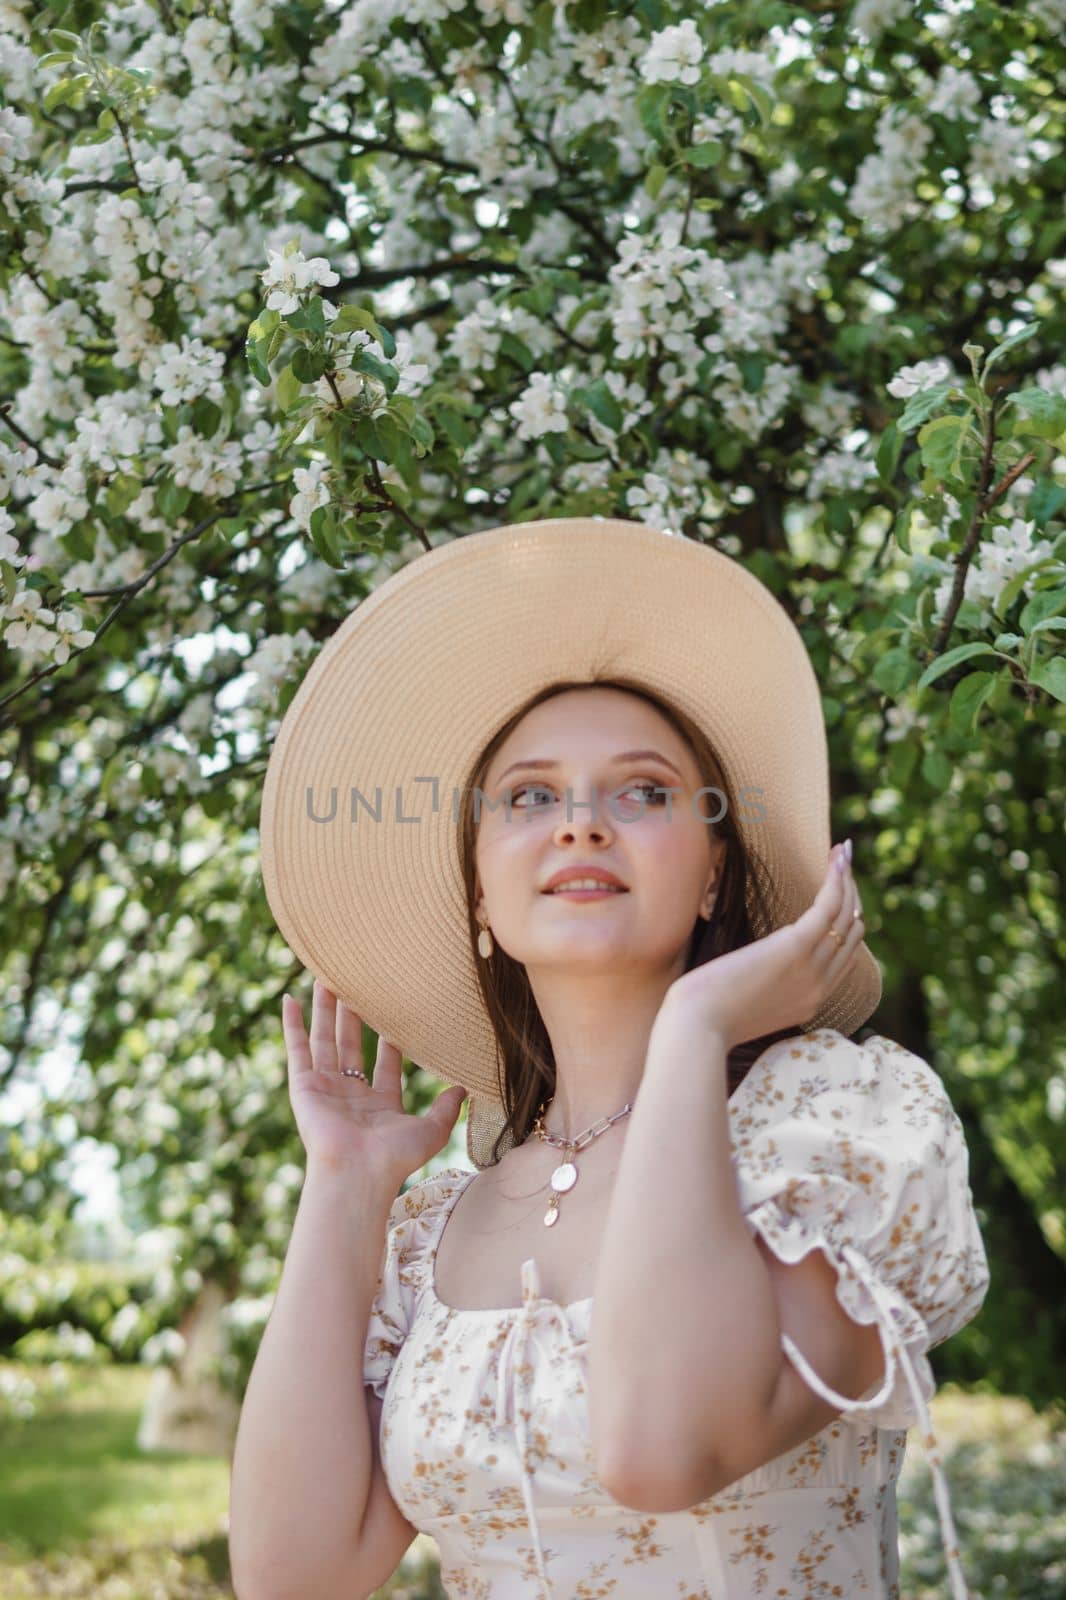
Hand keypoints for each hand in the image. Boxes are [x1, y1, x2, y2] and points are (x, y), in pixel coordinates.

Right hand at [282, 977, 468, 1184]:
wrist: (358, 1172)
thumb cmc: (394, 1158)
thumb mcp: (431, 1130)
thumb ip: (445, 1108)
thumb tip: (464, 1088)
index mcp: (379, 1104)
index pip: (385, 1063)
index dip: (390, 1040)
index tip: (394, 1014)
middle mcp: (350, 1095)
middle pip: (351, 1045)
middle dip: (353, 1016)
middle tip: (357, 986)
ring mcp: (325, 1088)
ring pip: (325, 1039)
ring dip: (325, 1010)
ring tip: (326, 979)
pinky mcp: (304, 1086)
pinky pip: (297, 1049)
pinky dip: (292, 1025)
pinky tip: (290, 1000)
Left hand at [659, 842, 864, 1053]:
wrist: (696, 1028)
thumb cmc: (706, 1014)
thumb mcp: (747, 1002)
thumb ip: (764, 983)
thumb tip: (758, 960)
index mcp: (811, 1001)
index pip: (845, 957)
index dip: (847, 921)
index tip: (839, 893)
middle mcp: (820, 986)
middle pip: (852, 934)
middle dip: (852, 895)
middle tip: (843, 863)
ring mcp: (812, 969)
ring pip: (845, 916)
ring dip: (847, 879)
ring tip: (843, 851)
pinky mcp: (795, 949)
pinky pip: (828, 909)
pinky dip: (836, 881)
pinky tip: (836, 859)